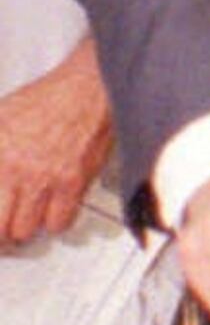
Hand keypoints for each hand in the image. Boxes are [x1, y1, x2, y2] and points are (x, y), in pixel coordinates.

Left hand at [0, 41, 114, 246]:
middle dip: (0, 234)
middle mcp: (18, 172)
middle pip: (1, 228)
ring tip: (24, 219)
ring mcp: (48, 180)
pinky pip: (62, 222)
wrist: (85, 91)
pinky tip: (51, 210)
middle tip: (2, 228)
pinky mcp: (75, 183)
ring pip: (28, 231)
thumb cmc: (45, 102)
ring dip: (24, 228)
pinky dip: (55, 222)